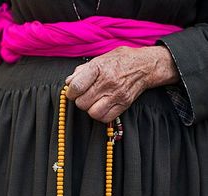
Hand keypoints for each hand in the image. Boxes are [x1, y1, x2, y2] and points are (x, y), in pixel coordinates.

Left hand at [65, 46, 179, 122]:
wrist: (145, 65)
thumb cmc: (120, 61)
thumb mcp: (100, 59)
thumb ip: (82, 70)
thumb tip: (69, 82)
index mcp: (99, 68)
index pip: (76, 86)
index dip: (71, 92)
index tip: (73, 92)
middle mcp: (108, 82)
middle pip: (82, 102)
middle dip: (80, 101)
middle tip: (84, 96)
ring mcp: (117, 94)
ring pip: (93, 113)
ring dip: (90, 109)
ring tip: (93, 103)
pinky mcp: (124, 104)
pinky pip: (105, 118)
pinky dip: (100, 115)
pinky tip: (101, 107)